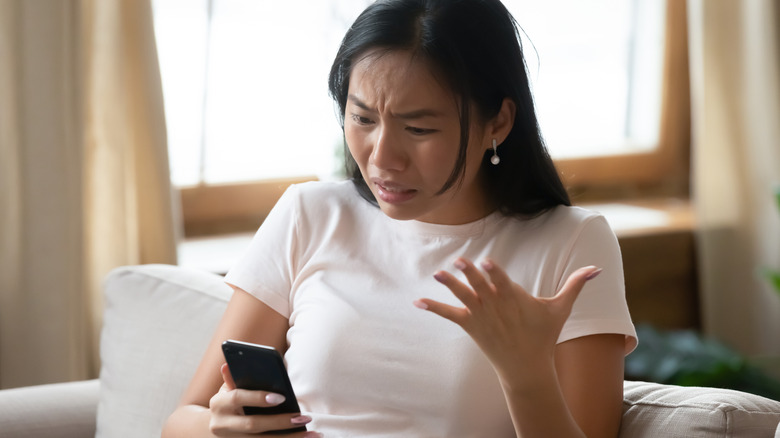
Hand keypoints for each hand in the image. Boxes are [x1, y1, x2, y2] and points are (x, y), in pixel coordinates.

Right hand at [208, 363, 320, 436]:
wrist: (216, 427)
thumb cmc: (229, 402)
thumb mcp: (228, 389)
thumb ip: (233, 378)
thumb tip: (230, 362)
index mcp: (218, 404)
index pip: (238, 398)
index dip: (258, 397)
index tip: (282, 397)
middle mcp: (221, 425)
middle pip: (254, 425)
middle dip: (281, 422)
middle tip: (305, 418)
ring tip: (314, 434)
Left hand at [414, 257, 601, 386]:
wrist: (527, 367)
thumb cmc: (544, 335)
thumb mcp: (560, 309)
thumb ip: (576, 285)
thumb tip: (597, 269)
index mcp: (515, 298)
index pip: (503, 282)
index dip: (495, 272)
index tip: (487, 262)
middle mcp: (496, 306)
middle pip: (481, 287)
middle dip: (470, 275)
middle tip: (460, 261)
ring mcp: (482, 316)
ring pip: (464, 297)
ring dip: (450, 286)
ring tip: (438, 273)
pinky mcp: (470, 326)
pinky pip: (449, 314)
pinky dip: (434, 308)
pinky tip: (418, 301)